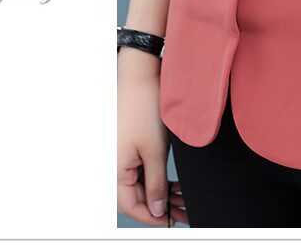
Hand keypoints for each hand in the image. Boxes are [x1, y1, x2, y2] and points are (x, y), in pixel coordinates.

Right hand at [117, 49, 186, 225]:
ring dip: (161, 193)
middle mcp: (114, 166)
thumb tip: (156, 208)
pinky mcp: (130, 148)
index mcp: (114, 170)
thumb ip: (155, 183)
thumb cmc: (144, 111)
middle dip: (161, 206)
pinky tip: (176, 185)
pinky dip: (158, 179)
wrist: (140, 78)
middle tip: (185, 212)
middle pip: (137, 197)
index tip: (172, 222)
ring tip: (184, 200)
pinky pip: (142, 171)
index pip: (131, 206)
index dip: (152, 217)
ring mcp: (122, 157)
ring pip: (141, 185)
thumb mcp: (154, 151)